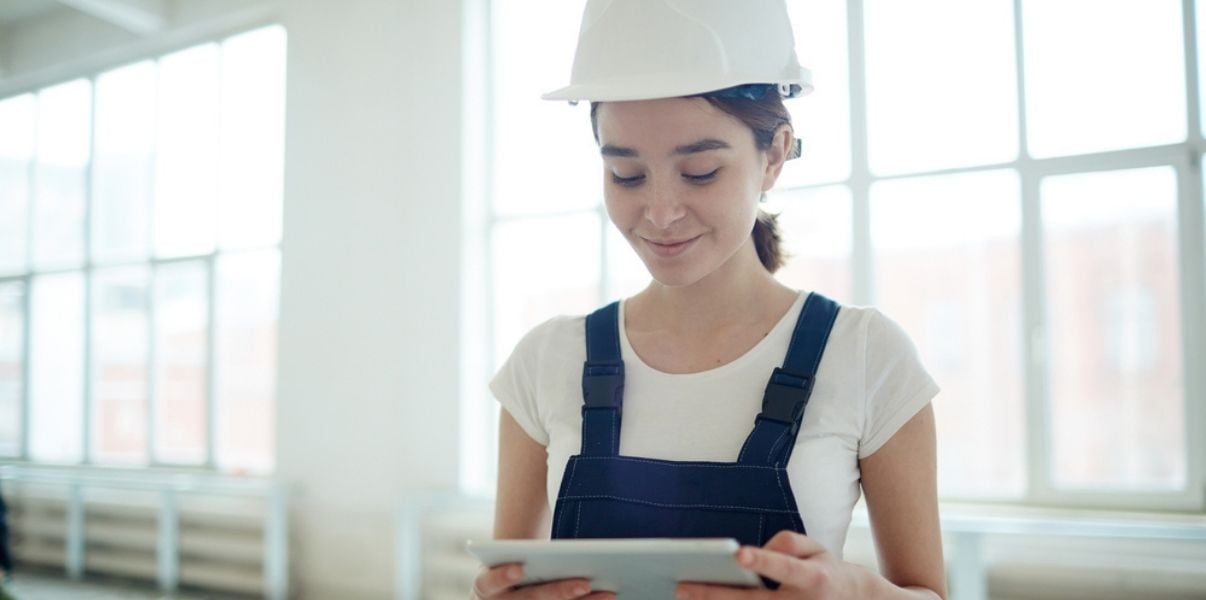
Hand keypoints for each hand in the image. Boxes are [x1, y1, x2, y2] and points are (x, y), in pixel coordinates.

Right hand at [472, 563, 614, 599]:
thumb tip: (572, 543)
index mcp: (486, 586)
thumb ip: (530, 555)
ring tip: (608, 594)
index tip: (519, 568)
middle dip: (559, 592)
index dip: (501, 576)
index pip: (488, 582)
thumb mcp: (511, 560)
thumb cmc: (516, 568)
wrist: (507, 594)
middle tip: (585, 583)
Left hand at [676, 531, 860, 598]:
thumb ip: (787, 543)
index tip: (739, 554)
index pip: (785, 567)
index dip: (763, 561)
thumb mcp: (817, 548)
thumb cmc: (824, 570)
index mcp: (814, 578)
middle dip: (715, 594)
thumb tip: (754, 555)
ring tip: (684, 595)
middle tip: (683, 586)